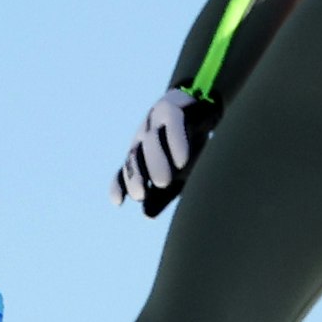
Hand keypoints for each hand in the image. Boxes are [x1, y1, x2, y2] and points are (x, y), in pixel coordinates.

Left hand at [111, 92, 210, 214]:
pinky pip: (174, 124)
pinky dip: (177, 143)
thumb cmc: (189, 144)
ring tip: (163, 182)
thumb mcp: (177, 173)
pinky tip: (181, 161)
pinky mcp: (175, 107)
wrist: (204, 108)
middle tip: (140, 195)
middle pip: (136, 155)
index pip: (127, 168)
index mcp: (141, 150)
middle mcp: (145, 135)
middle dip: (136, 176)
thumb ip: (163, 193)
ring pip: (152, 140)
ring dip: (155, 162)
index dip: (120, 183)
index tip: (117, 202)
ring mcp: (157, 119)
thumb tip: (146, 214)